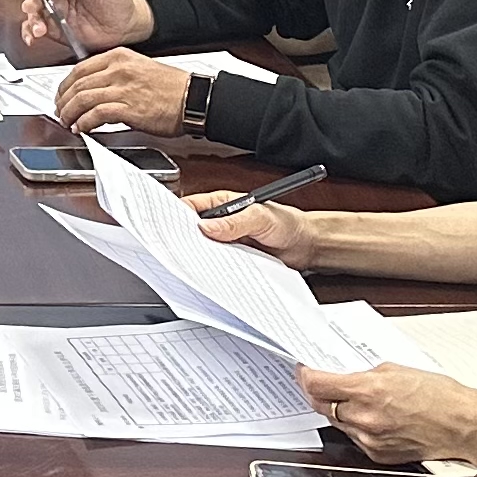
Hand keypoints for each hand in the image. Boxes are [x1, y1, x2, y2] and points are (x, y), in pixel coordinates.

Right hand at [18, 0, 148, 51]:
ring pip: (37, 12)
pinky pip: (39, 29)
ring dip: (32, 20)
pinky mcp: (56, 28)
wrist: (125, 28)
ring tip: (38, 29)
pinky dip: (32, 33)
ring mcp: (57, 12)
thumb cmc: (119, 2)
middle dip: (33, 2)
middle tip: (31, 8)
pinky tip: (33, 37)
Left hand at [52, 50, 193, 136]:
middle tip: (60, 111)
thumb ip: (116, 74)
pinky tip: (82, 129)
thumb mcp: (140, 69)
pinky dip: (84, 123)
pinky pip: (95, 115)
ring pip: (81, 99)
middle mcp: (118, 69)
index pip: (80, 69)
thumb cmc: (173, 88)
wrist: (195, 99)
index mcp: (119, 57)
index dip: (65, 85)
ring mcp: (122, 89)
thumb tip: (94, 88)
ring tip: (67, 122)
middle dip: (63, 101)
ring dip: (70, 114)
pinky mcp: (127, 109)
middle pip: (77, 84)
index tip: (61, 95)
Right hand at [188, 192, 320, 267]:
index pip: (191, 207)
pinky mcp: (233, 259)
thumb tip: (207, 227)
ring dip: (200, 256)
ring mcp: (226, 242)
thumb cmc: (287, 223)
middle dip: (186, 239)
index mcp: (222, 203)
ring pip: (203, 249)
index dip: (177, 216)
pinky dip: (213, 268)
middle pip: (193, 230)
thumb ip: (235, 221)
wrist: (306, 246)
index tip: (170, 228)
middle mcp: (221, 222)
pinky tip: (211, 272)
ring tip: (194, 263)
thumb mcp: (261, 217)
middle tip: (179, 250)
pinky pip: (217, 264)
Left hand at [296, 362, 476, 467]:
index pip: (316, 384)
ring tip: (353, 400)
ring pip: (336, 423)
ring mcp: (369, 440)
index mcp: (367, 391)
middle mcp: (364, 418)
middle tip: (322, 382)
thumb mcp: (397, 369)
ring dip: (337, 410)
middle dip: (318, 392)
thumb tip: (345, 375)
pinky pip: (354, 438)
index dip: (304, 375)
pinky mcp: (376, 455)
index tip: (303, 370)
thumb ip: (365, 373)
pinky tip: (371, 417)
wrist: (462, 425)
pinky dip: (356, 427)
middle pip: (321, 405)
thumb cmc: (439, 395)